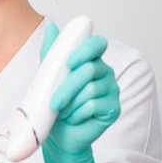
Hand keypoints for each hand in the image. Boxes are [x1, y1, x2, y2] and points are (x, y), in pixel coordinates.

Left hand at [39, 23, 120, 162]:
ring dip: (70, 103)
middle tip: (53, 101)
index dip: (85, 49)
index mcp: (90, 60)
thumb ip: (52, 52)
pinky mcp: (113, 108)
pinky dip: (78, 113)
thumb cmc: (54, 102)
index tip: (69, 61)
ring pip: (90, 90)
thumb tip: (53, 28)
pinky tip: (73, 118)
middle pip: (89, 70)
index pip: (96, 44)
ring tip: (62, 111)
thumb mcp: (48, 76)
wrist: (58, 133)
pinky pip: (94, 106)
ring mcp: (111, 90)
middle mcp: (104, 72)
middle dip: (66, 87)